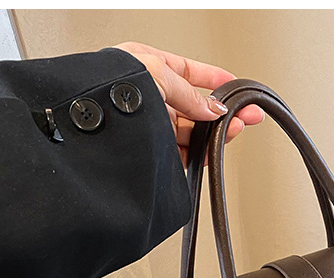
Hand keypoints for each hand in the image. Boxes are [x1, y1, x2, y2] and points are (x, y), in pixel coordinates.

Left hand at [114, 41, 263, 163]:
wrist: (89, 121)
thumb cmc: (108, 89)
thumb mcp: (158, 74)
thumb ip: (190, 93)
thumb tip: (213, 108)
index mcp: (144, 69)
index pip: (185, 71)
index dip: (210, 78)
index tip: (231, 84)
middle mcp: (147, 98)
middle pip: (193, 106)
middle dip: (220, 111)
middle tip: (244, 115)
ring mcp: (150, 126)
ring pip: (191, 131)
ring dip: (214, 132)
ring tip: (232, 130)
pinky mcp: (151, 151)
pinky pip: (182, 153)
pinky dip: (199, 152)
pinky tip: (211, 149)